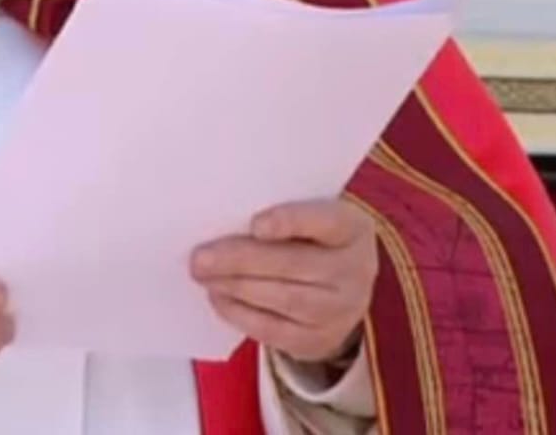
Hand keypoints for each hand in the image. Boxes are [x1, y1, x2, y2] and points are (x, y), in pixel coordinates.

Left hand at [190, 198, 376, 363]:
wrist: (342, 286)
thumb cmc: (313, 239)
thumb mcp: (310, 216)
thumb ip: (278, 215)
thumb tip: (222, 223)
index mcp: (351, 228)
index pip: (325, 221)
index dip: (291, 222)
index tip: (255, 224)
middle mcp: (355, 270)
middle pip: (295, 265)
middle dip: (241, 261)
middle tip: (200, 258)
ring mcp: (342, 310)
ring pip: (284, 299)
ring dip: (236, 288)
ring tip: (203, 276)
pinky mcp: (321, 340)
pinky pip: (276, 331)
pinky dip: (241, 314)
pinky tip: (218, 298)